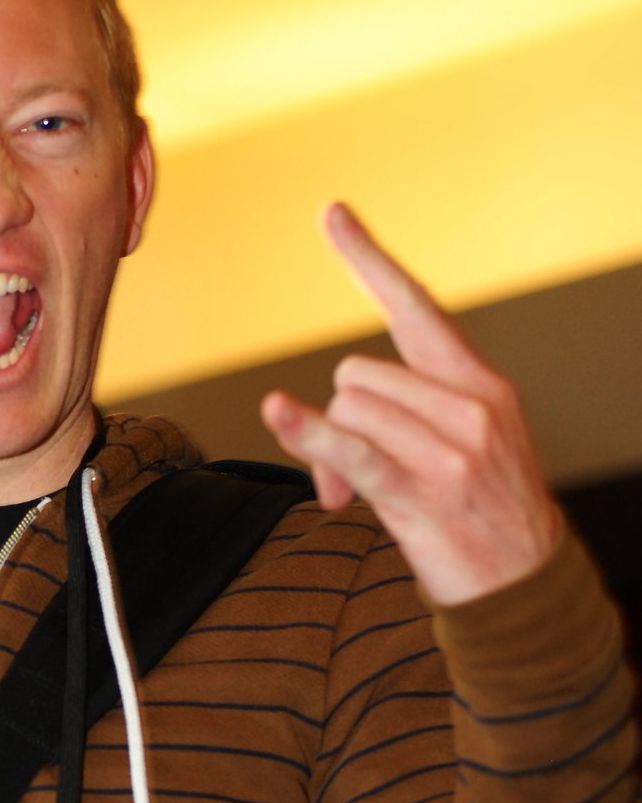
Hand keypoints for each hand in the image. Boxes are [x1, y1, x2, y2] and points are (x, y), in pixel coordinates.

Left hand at [260, 204, 560, 606]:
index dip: (369, 260)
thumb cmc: (485, 514)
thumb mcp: (466, 444)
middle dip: (340, 419)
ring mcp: (449, 450)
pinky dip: (307, 434)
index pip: (415, 306)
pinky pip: (348, 450)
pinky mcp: (421, 492)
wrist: (526, 587)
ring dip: (331, 454)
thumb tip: (325, 424)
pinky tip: (277, 412)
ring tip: (355, 495)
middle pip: (356, 375)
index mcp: (480, 384)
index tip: (332, 214)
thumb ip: (406, 413)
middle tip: (352, 473)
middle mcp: (470, 407)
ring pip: (346, 411)